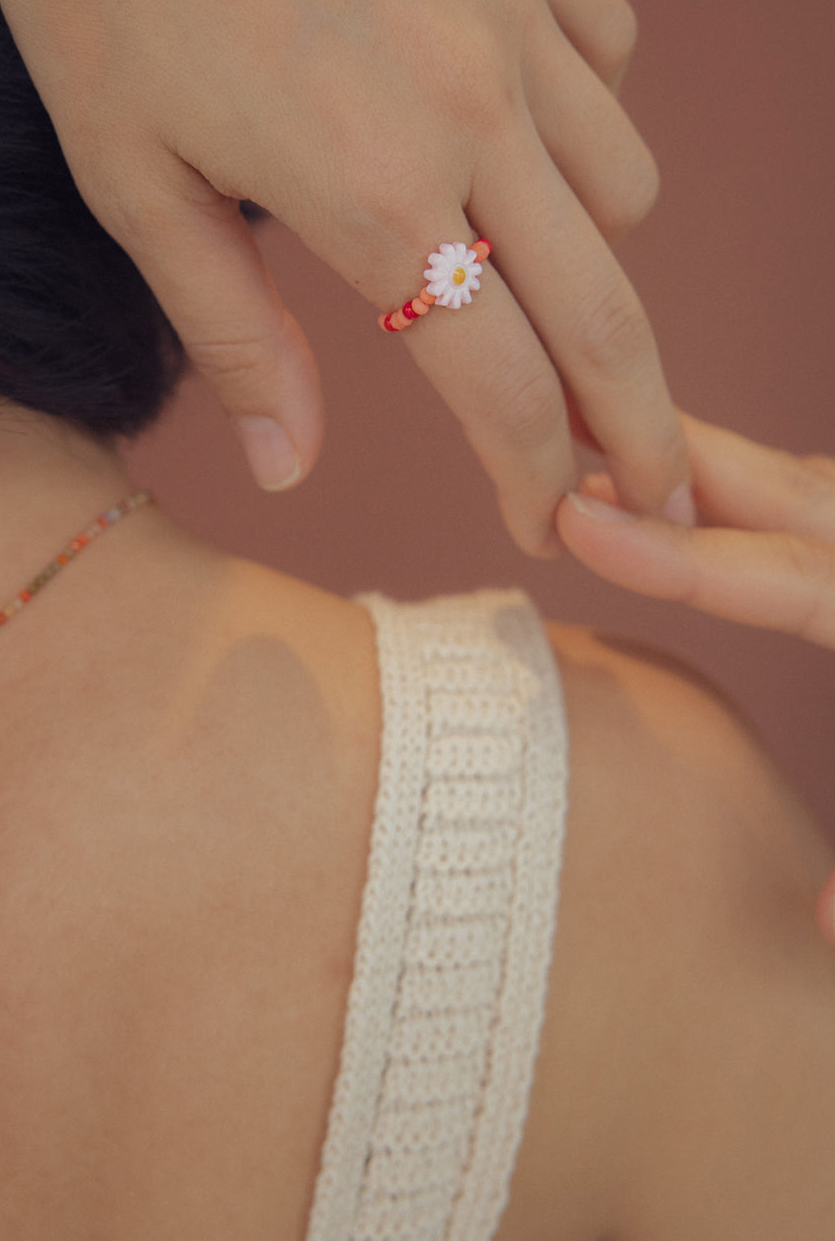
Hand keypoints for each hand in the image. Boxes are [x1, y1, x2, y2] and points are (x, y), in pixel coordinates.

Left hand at [0, 0, 688, 552]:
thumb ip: (235, 335)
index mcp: (369, 192)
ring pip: (625, 186)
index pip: (500, 385)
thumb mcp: (133, 183)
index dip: (534, 477)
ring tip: (530, 268)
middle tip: (655, 484)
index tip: (547, 523)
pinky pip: (611, 52)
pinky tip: (517, 118)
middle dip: (639, 425)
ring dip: (593, 258)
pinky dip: (586, 114)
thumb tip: (291, 470)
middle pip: (607, 313)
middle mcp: (472, 105)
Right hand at [557, 411, 834, 941]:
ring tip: (612, 467)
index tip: (577, 520)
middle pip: (796, 493)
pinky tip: (716, 503)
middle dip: (671, 464)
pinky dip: (765, 497)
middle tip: (558, 437)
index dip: (679, 553)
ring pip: (817, 490)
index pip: (793, 577)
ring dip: (714, 473)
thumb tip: (819, 929)